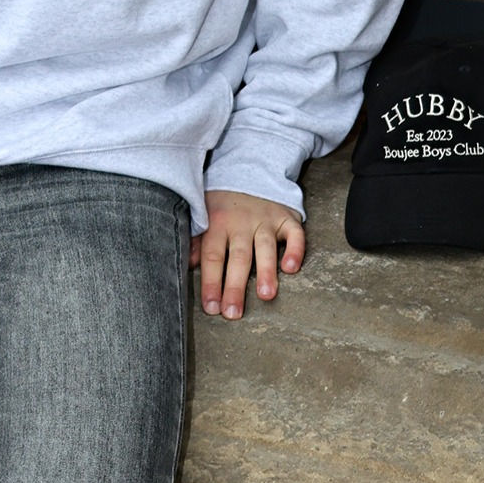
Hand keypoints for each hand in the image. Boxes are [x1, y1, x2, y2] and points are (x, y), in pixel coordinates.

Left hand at [190, 190, 303, 320]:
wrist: (250, 170)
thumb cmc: (223, 202)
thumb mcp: (204, 215)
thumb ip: (197, 241)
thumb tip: (187, 266)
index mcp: (218, 223)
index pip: (212, 257)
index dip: (211, 283)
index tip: (211, 307)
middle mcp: (242, 223)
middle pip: (238, 257)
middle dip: (235, 286)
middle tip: (233, 312)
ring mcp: (266, 220)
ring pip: (266, 247)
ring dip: (266, 271)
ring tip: (266, 295)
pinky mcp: (287, 218)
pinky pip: (295, 234)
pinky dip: (295, 250)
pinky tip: (292, 268)